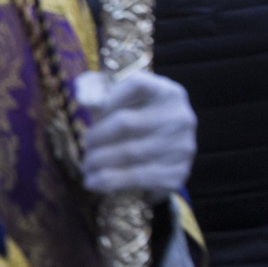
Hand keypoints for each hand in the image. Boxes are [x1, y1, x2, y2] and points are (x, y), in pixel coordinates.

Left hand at [75, 71, 195, 200]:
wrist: (167, 154)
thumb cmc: (139, 120)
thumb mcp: (127, 103)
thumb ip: (105, 96)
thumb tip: (85, 96)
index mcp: (168, 92)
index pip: (136, 85)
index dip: (108, 97)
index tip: (87, 109)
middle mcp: (180, 117)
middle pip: (126, 123)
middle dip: (97, 137)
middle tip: (85, 146)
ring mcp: (182, 147)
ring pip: (130, 153)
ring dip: (100, 161)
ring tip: (86, 165)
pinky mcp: (178, 173)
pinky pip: (138, 177)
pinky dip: (110, 180)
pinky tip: (94, 182)